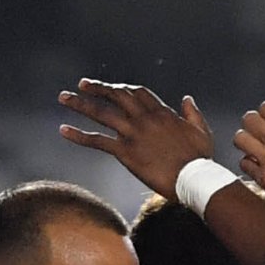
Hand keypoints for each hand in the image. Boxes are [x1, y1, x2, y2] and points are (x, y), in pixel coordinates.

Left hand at [57, 80, 216, 199]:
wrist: (195, 179)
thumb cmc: (201, 159)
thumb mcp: (201, 131)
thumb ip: (193, 113)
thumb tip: (186, 98)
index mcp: (162, 112)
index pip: (137, 93)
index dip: (121, 88)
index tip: (110, 88)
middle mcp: (145, 118)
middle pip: (116, 96)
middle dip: (97, 88)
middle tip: (82, 85)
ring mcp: (133, 134)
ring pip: (102, 113)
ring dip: (80, 104)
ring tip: (63, 98)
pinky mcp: (126, 152)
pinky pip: (97, 141)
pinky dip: (78, 135)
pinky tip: (63, 130)